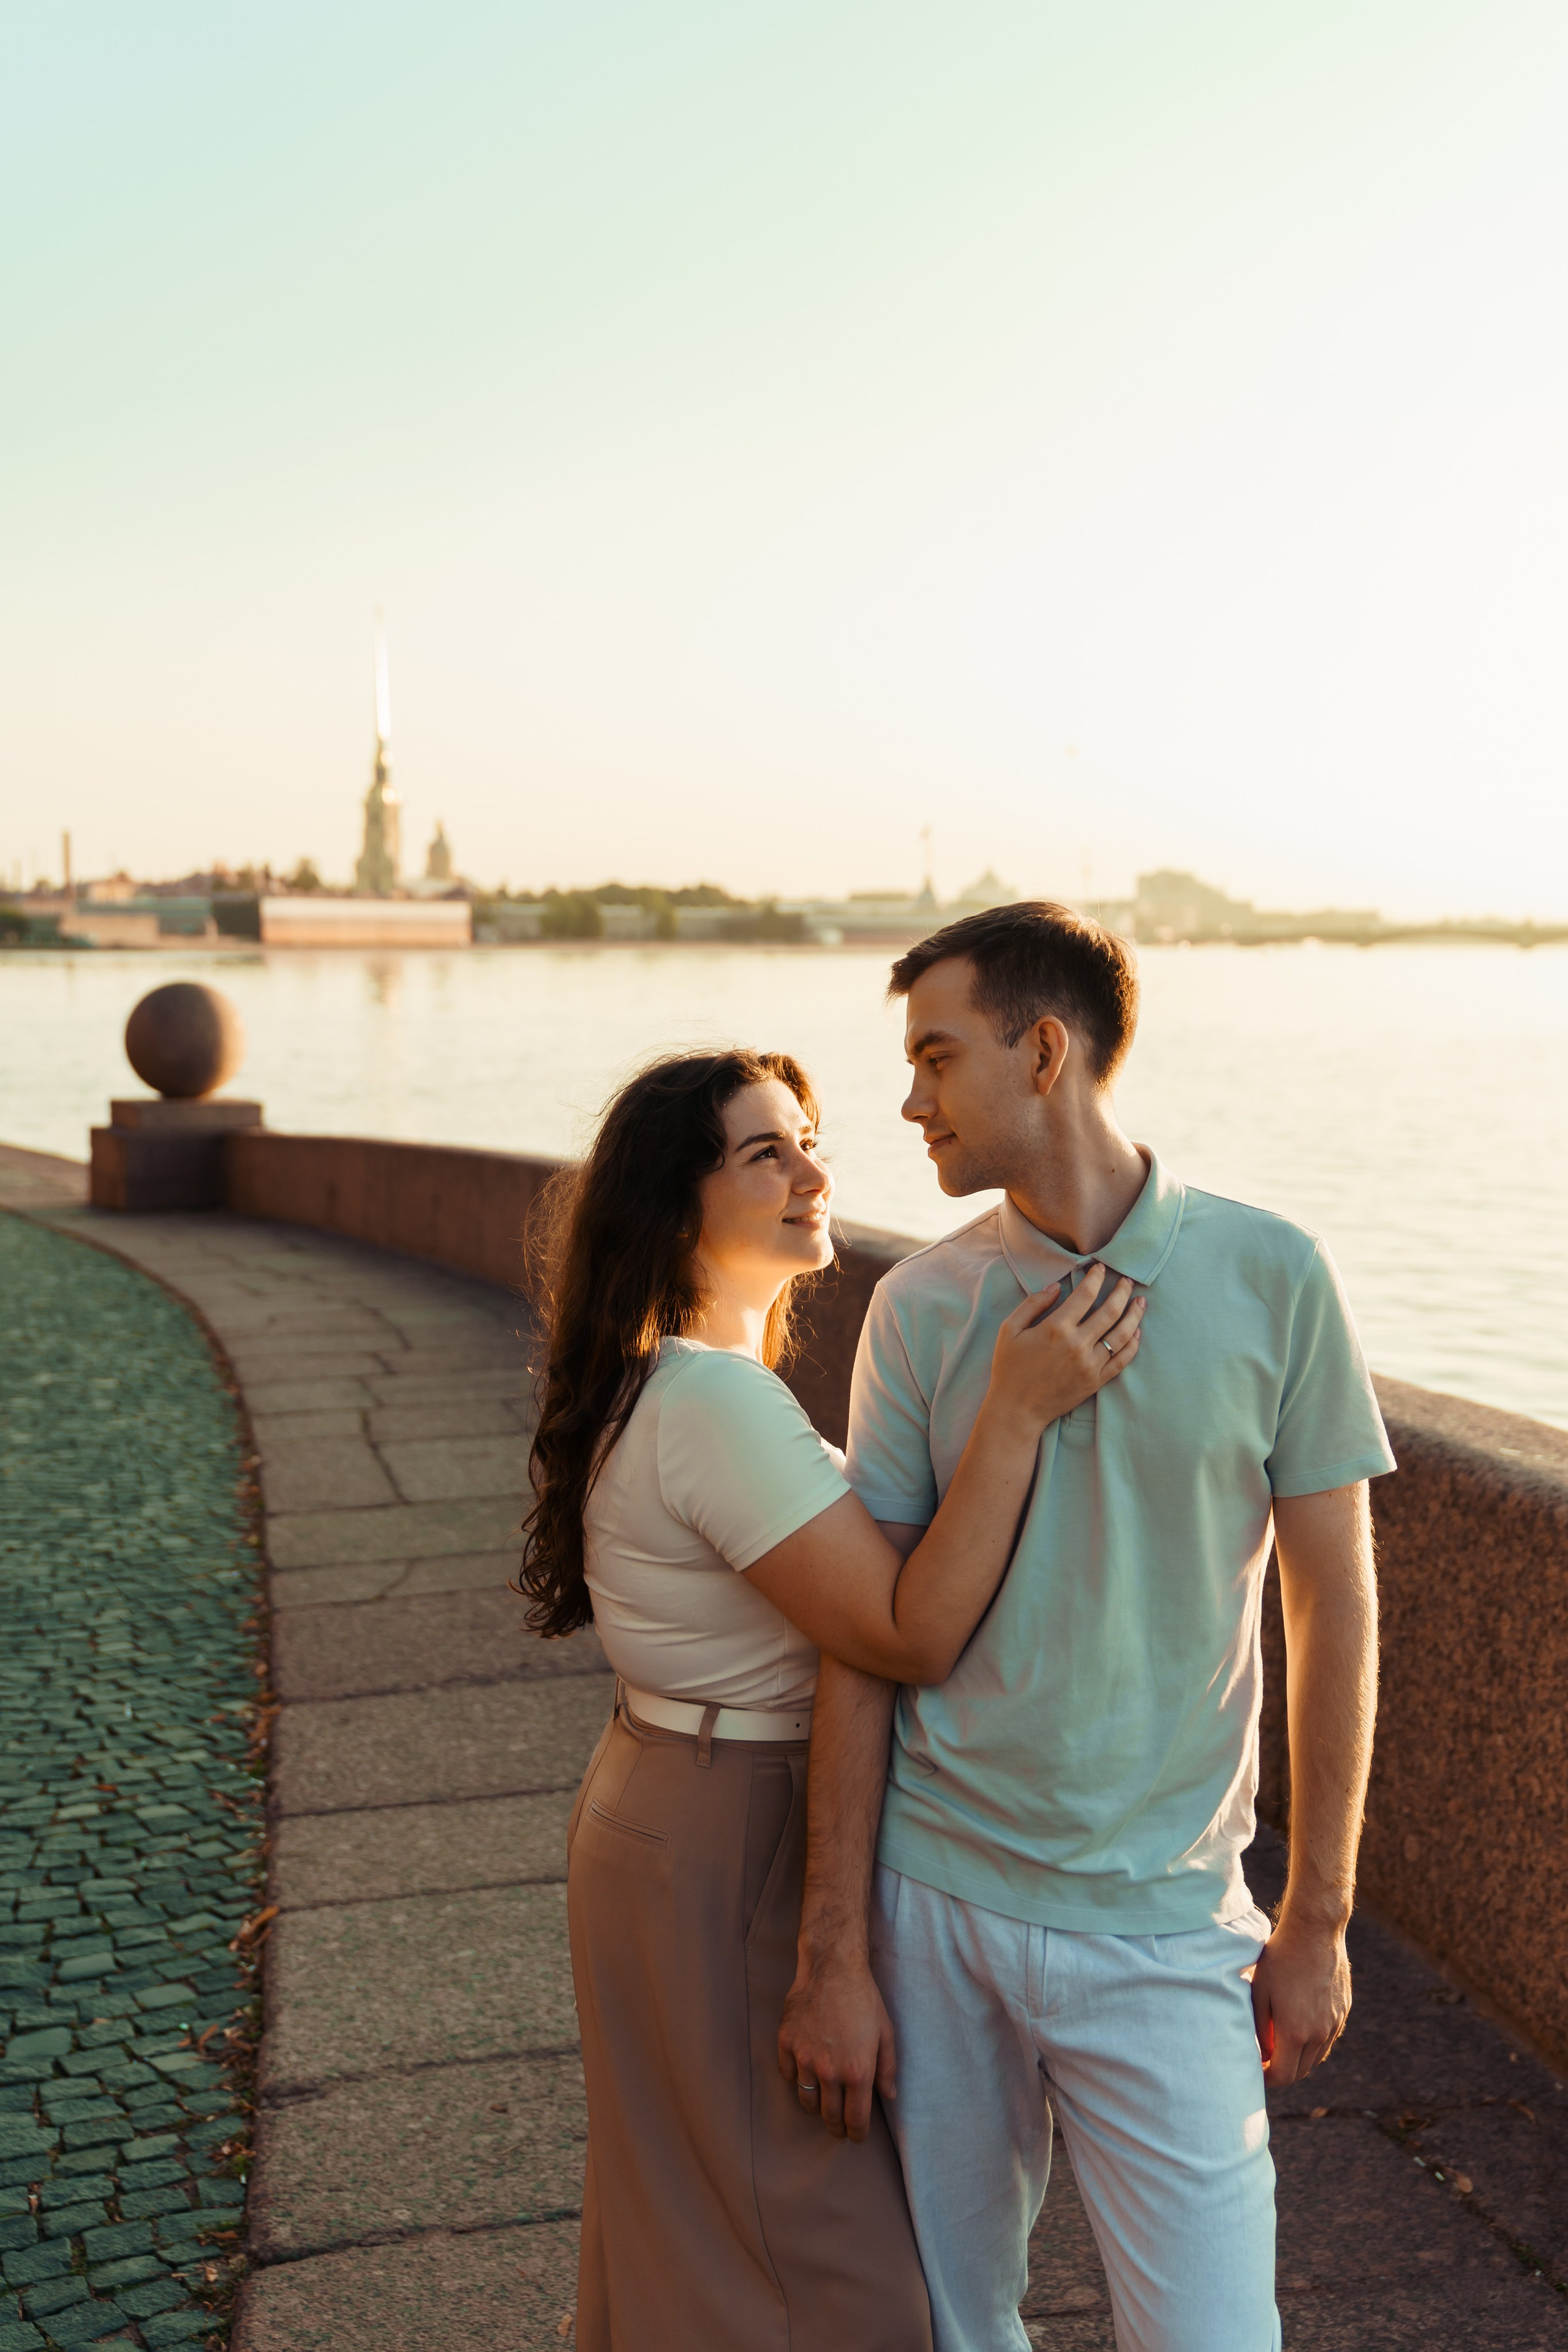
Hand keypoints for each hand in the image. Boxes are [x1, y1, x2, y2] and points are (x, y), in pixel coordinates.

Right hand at [777, 1952, 895, 2141]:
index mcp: (858, 2072)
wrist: (832, 1967)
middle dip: (837, 2126)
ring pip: (807, 2100)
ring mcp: (804, 2058)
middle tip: (840, 2126)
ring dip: (816, 2106)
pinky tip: (805, 2074)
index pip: (856, 2119)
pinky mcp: (786, 2043)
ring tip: (823, 2103)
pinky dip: (796, 2079)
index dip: (857, 2134)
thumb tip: (888, 2096)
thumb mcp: (886, 2033)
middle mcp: (829, 2071)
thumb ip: (888, 2069)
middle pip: (829, 2116)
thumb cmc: (864, 1999)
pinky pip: (788, 2075)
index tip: (856, 2136)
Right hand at [986, 1265, 1144, 1431]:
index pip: (1085, 1295)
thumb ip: (1033, 1304)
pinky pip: (1122, 1360)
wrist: (1017, 1410)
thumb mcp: (1009, 1330)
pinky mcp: (1097, 1381)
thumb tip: (1057, 1287)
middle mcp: (1078, 1344)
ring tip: (1140, 1302)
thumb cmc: (1010, 1368)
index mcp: (1056, 1328)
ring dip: (1134, 1315)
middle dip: (1122, 1291)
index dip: (1096, 1278)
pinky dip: (1133, 1344)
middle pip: (1110, 1310)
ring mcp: (1090, 1364)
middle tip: (1127, 1280)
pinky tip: (1137, 1332)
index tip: (1101, 1267)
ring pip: (1122, 1334)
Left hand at [1251, 1911, 1350, 2086]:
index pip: (1283, 2075)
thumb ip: (1260, 2030)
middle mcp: (1319, 2033)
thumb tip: (1264, 2054)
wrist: (1315, 1932)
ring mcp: (1335, 2023)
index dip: (1267, 2079)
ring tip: (1280, 2047)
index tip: (1256, 2072)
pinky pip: (1327, 2039)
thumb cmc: (1279, 1959)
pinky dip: (1313, 2043)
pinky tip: (1299, 2028)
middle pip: (1301, 2071)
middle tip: (1265, 2062)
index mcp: (1296, 2032)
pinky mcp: (1343, 2011)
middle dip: (1282, 2072)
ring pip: (1316, 2057)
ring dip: (1298, 2059)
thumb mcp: (1259, 1992)